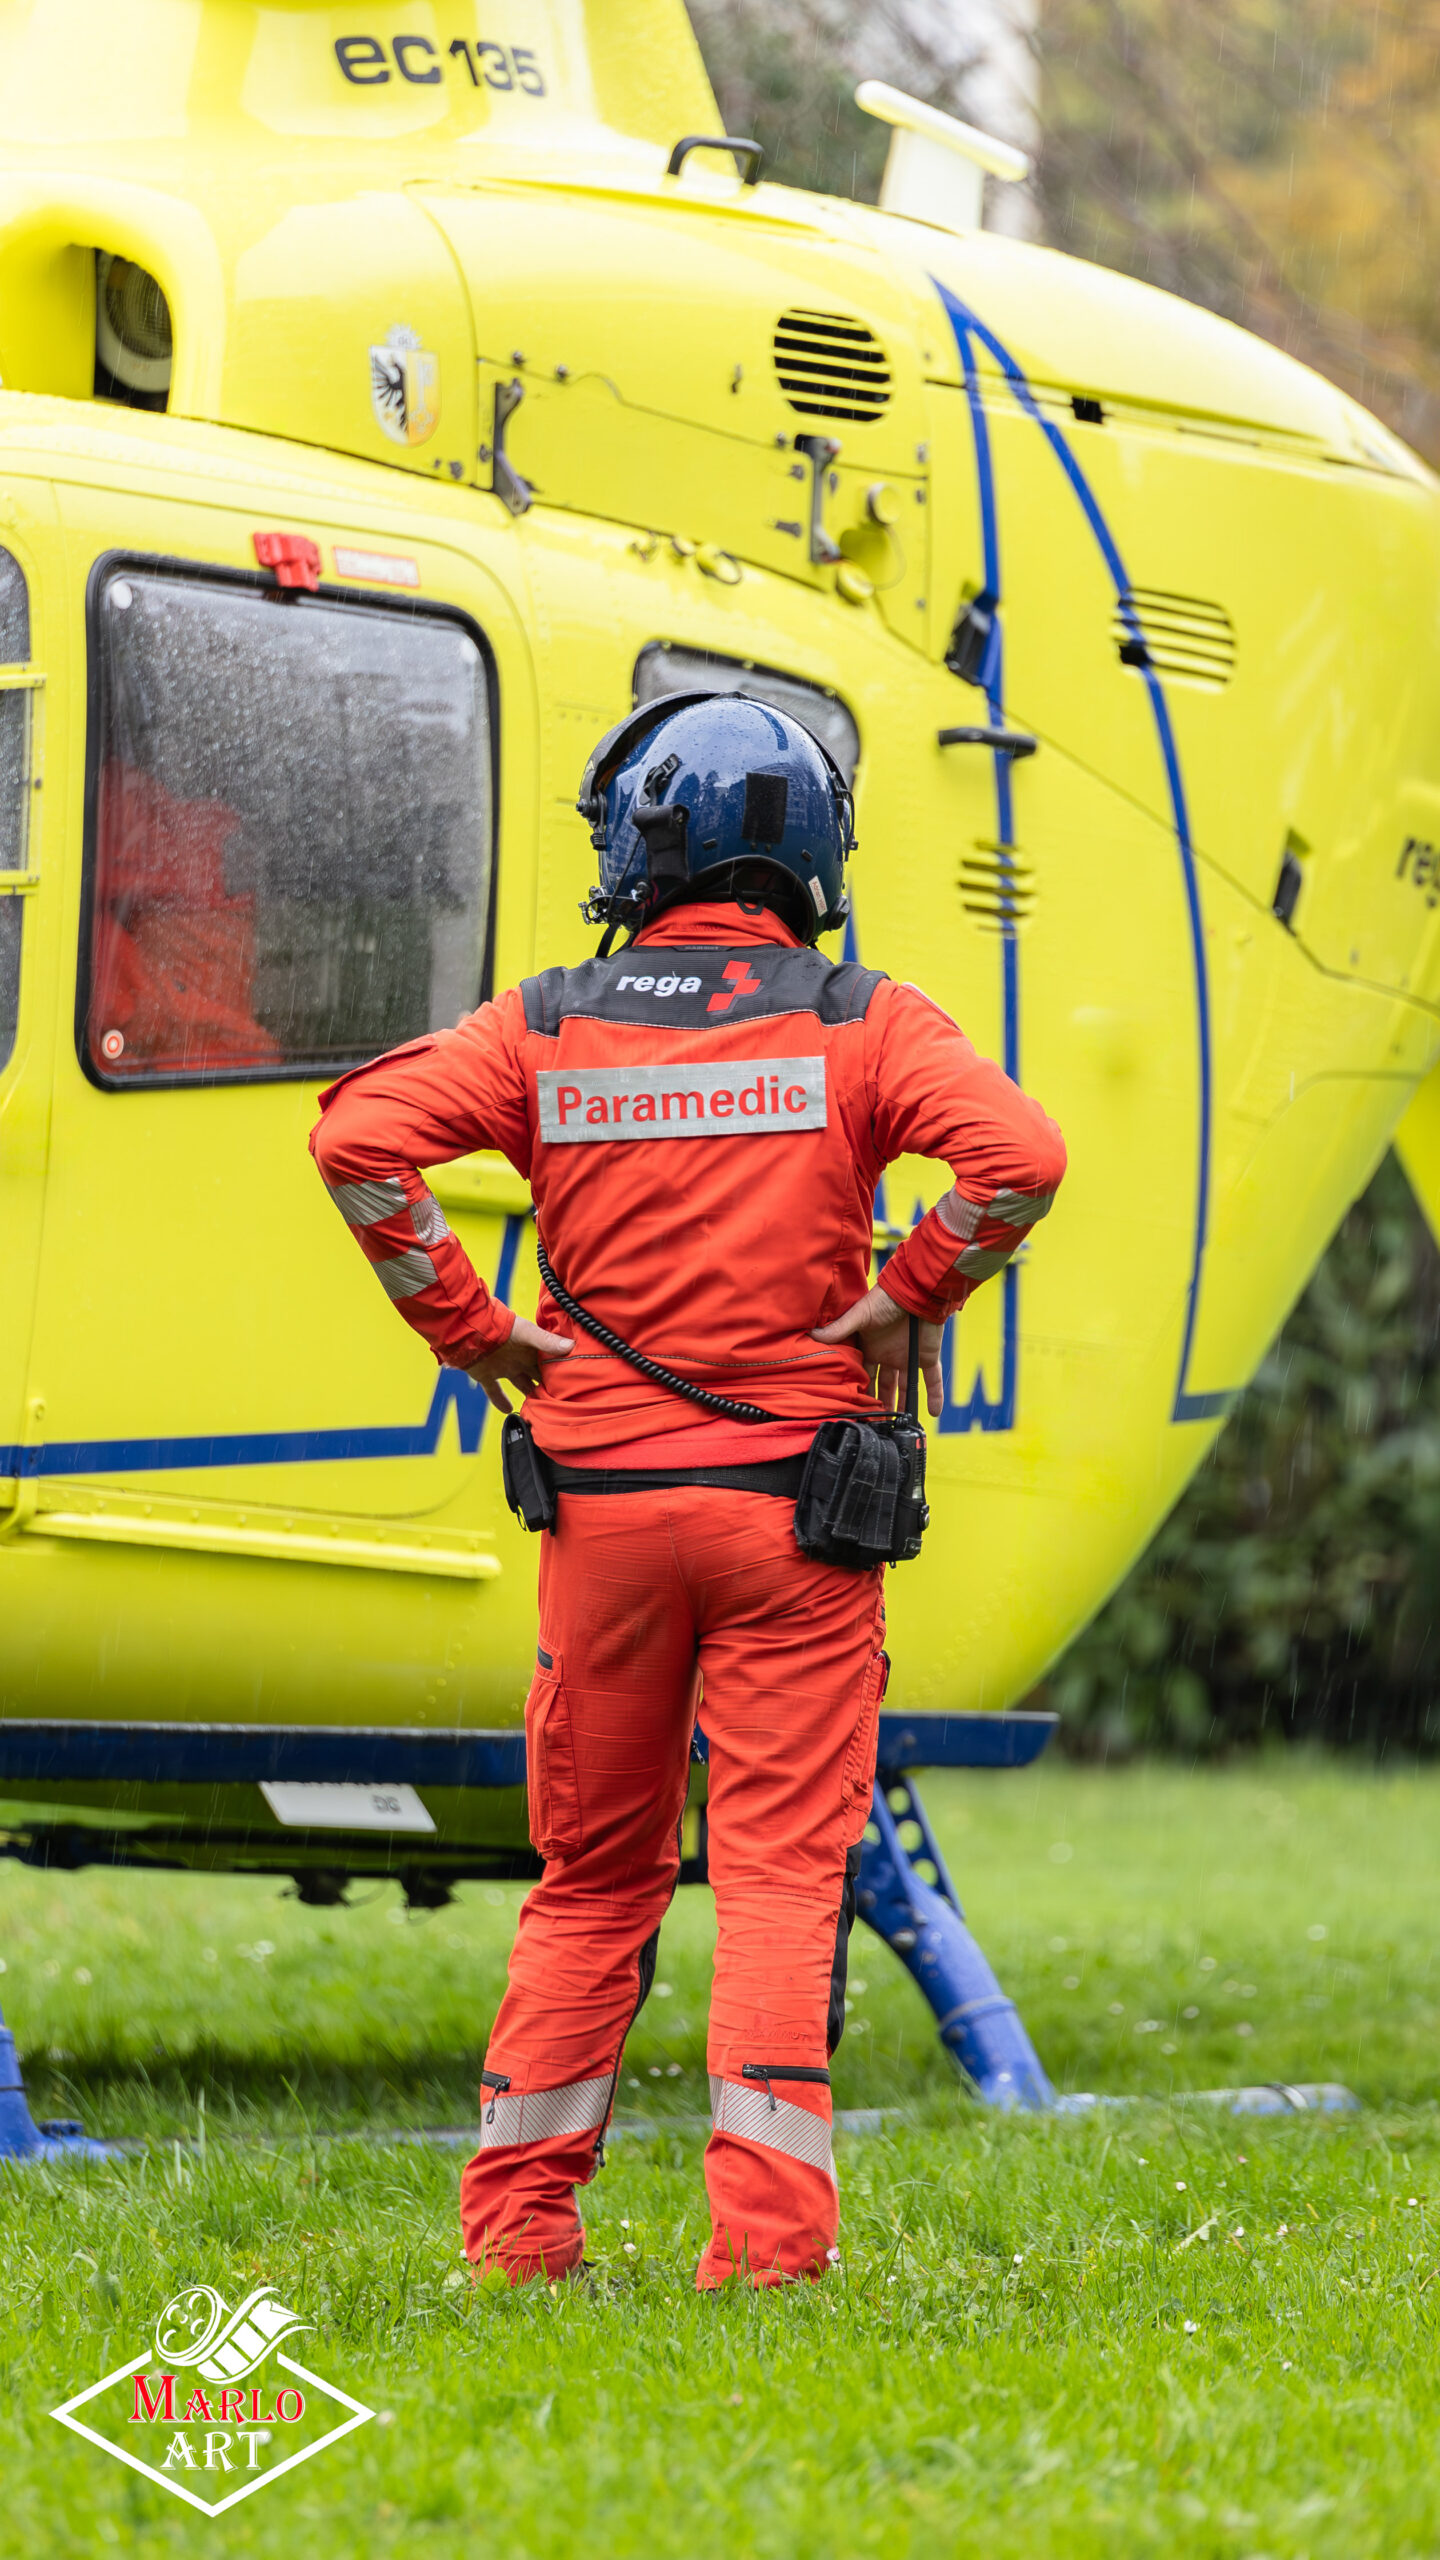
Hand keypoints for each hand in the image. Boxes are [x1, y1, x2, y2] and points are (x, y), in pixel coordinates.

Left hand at [465, 1316, 572, 1413]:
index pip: (550, 1362)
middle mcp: (519, 1358)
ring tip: (541, 1409)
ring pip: (520, 1384)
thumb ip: (547, 1341)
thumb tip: (571, 1347)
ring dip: (529, 1395)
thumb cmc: (501, 1326)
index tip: (573, 1385)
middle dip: (548, 1386)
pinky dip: (500, 1401)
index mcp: (531, 1348)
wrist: (470, 1328)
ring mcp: (503, 1367)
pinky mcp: (486, 1375)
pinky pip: (494, 1391)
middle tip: (561, 1400)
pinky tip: (508, 1411)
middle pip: (538, 1375)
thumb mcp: (527, 1333)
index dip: (559, 1372)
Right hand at [812, 1284, 943, 1417]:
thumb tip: (812, 1336)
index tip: (854, 1409)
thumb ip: (839, 1329)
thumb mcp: (859, 1315)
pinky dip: (935, 1395)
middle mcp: (887, 1355)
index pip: (862, 1374)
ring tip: (900, 1426)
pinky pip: (932, 1379)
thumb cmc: (886, 1298)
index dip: (859, 1391)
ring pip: (905, 1387)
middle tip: (876, 1424)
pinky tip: (933, 1412)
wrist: (916, 1290)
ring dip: (904, 1405)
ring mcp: (907, 1357)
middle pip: (882, 1386)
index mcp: (869, 1347)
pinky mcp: (927, 1356)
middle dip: (880, 1404)